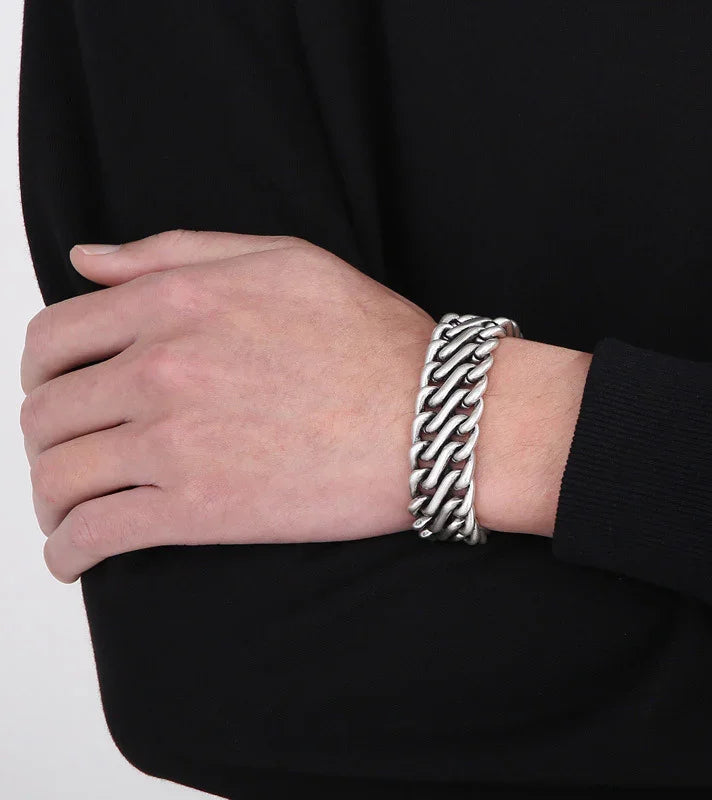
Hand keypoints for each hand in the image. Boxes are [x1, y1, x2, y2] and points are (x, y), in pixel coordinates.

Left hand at [20, 230, 435, 581]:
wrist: (430, 417)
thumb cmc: (370, 339)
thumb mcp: (284, 259)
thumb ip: (176, 251)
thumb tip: (89, 258)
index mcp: (175, 303)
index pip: (56, 337)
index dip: (42, 370)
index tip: (57, 392)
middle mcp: (160, 369)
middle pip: (47, 412)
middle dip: (47, 437)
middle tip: (70, 454)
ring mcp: (174, 442)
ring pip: (58, 476)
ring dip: (49, 498)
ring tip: (67, 511)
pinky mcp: (199, 509)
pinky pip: (97, 535)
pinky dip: (68, 552)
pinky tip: (74, 557)